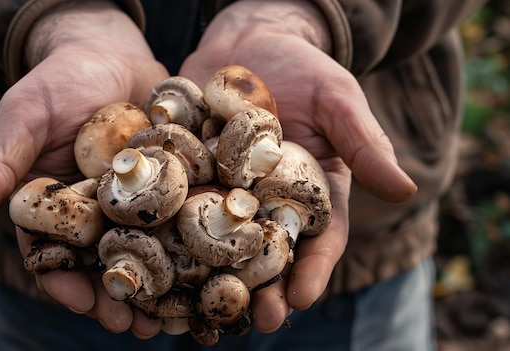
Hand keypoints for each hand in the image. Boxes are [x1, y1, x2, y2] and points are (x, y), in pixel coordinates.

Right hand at [0, 1, 167, 336]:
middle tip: (135, 327)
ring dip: (159, 286)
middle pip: (105, 264)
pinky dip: (194, 243)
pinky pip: (183, 216)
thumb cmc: (59, 79)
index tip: (85, 304)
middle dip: (119, 297)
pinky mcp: (171, 182)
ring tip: (175, 317)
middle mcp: (96, 211)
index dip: (67, 283)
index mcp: (55, 206)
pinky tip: (211, 265)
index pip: (55, 254)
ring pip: (147, 252)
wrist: (108, 50)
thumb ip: (1, 162)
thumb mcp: (25, 115)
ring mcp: (136, 200)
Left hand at [179, 0, 416, 332]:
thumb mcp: (337, 100)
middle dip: (262, 289)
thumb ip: (364, 143)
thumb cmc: (302, 69)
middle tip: (257, 319)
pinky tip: (157, 258)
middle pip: (265, 254)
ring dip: (213, 277)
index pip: (316, 239)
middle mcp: (265, 202)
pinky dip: (167, 234)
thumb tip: (405, 189)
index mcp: (309, 194)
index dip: (312, 270)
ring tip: (205, 308)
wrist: (247, 43)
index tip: (303, 298)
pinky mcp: (186, 176)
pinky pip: (176, 207)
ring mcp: (223, 193)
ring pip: (218, 243)